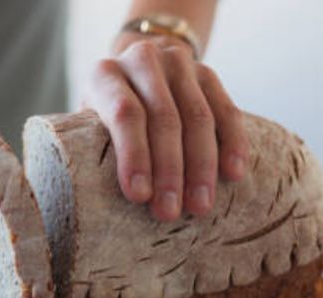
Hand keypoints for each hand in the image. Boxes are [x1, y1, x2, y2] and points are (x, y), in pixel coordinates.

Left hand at [83, 36, 249, 220]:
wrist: (132, 73)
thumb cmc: (102, 116)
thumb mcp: (88, 126)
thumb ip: (92, 149)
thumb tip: (101, 203)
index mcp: (105, 75)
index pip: (125, 114)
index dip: (134, 156)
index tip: (139, 197)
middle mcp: (142, 60)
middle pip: (164, 118)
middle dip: (169, 170)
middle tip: (170, 211)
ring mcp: (179, 63)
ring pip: (198, 116)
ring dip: (201, 166)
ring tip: (200, 205)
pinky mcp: (208, 73)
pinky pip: (226, 110)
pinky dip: (233, 143)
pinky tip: (234, 173)